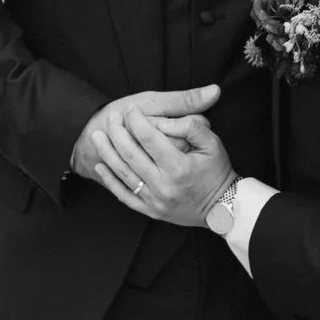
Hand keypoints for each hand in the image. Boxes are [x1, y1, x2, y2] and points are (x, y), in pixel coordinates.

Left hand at [92, 108, 236, 227]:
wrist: (222, 208)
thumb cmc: (216, 171)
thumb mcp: (213, 143)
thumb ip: (192, 126)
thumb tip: (168, 120)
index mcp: (180, 168)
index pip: (149, 138)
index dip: (136, 120)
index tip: (130, 108)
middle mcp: (165, 186)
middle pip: (131, 154)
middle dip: (117, 132)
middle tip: (111, 116)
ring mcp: (155, 200)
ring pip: (123, 173)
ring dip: (106, 152)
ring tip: (97, 135)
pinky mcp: (150, 210)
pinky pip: (124, 195)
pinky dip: (109, 180)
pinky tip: (100, 165)